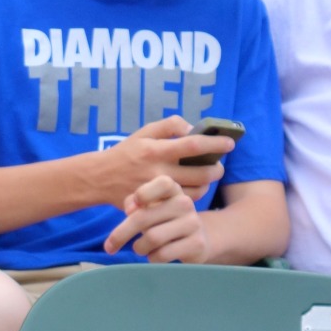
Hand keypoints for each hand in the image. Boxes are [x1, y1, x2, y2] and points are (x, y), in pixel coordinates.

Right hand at [90, 116, 230, 204]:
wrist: (100, 179)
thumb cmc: (126, 152)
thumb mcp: (144, 131)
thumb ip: (169, 125)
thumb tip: (192, 128)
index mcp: (157, 150)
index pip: (194, 145)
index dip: (216, 144)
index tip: (230, 143)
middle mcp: (158, 171)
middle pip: (201, 173)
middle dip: (217, 169)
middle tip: (219, 166)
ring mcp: (158, 191)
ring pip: (196, 192)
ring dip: (207, 184)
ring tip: (207, 177)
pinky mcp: (155, 205)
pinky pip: (182, 203)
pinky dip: (192, 196)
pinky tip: (193, 188)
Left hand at [104, 174, 209, 263]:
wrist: (195, 240)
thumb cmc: (163, 221)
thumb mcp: (149, 208)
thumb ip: (134, 203)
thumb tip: (131, 209)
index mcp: (173, 190)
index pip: (162, 183)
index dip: (143, 194)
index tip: (129, 210)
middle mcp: (185, 203)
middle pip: (143, 218)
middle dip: (121, 234)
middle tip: (109, 247)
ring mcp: (193, 223)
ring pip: (152, 238)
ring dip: (139, 248)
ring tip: (140, 248)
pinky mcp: (197, 244)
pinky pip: (162, 254)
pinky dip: (152, 258)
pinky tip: (155, 255)